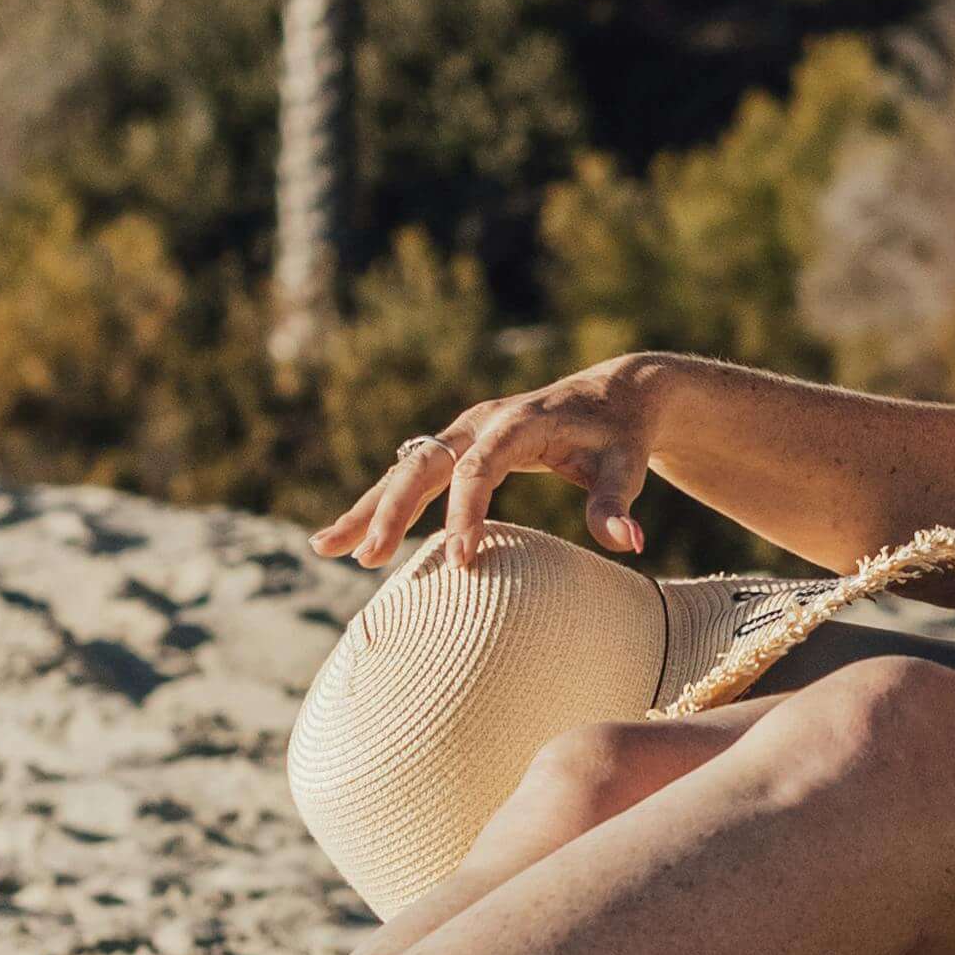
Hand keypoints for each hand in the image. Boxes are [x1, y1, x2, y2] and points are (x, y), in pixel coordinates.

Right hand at [312, 356, 668, 569]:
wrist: (614, 393)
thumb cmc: (620, 434)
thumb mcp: (626, 464)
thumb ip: (617, 501)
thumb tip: (629, 543)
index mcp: (518, 423)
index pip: (482, 467)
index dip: (467, 511)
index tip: (461, 560)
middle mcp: (481, 423)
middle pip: (425, 463)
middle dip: (394, 510)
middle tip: (369, 558)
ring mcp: (464, 434)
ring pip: (405, 469)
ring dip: (368, 508)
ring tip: (325, 547)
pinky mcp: (458, 449)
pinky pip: (411, 476)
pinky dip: (379, 505)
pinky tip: (346, 539)